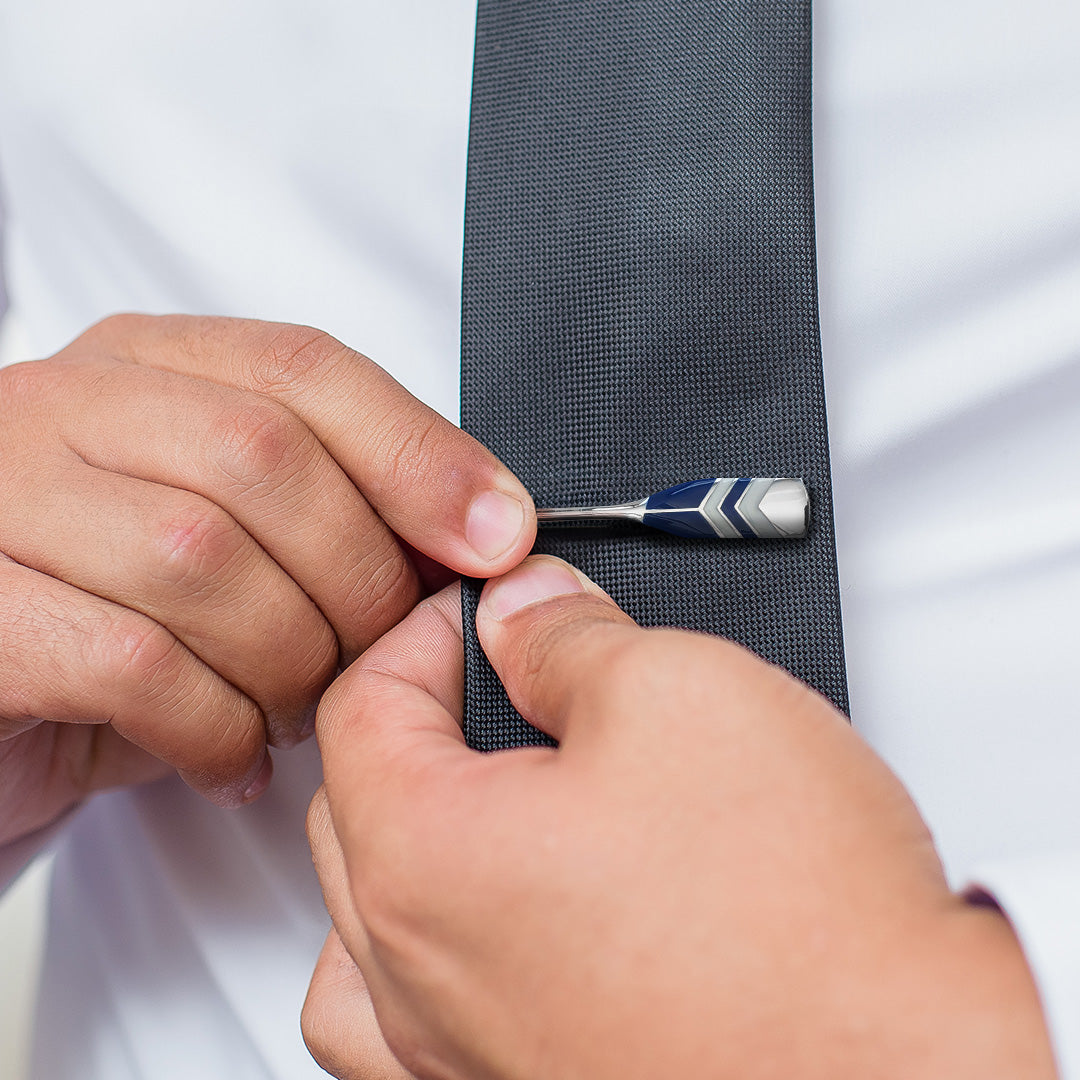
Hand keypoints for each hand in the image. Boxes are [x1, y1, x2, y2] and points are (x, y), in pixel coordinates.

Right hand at [0, 314, 533, 843]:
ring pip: (201, 560)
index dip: (418, 456)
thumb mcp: (239, 539)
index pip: (304, 370)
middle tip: (380, 659)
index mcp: (145, 367)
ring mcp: (0, 500)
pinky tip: (234, 756)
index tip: (496, 537)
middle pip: (263, 457)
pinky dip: (215, 726)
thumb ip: (342, 509)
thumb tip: (485, 531)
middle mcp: (63, 408)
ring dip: (288, 662)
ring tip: (296, 711)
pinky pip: (135, 663)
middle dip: (358, 577)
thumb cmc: (127, 619)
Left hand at [305, 556, 1056, 1079]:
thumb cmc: (797, 919)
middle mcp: (415, 977)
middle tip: (509, 675)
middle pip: (355, 801)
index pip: (363, 703)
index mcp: (422, 858)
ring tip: (482, 796)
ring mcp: (457, 1055)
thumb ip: (565, 638)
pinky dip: (425, 954)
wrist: (906, 1076)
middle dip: (425, 714)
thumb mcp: (675, 691)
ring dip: (401, 836)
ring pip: (365, 921)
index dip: (425, 630)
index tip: (488, 610)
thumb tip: (521, 615)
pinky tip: (492, 923)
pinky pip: (408, 1025)